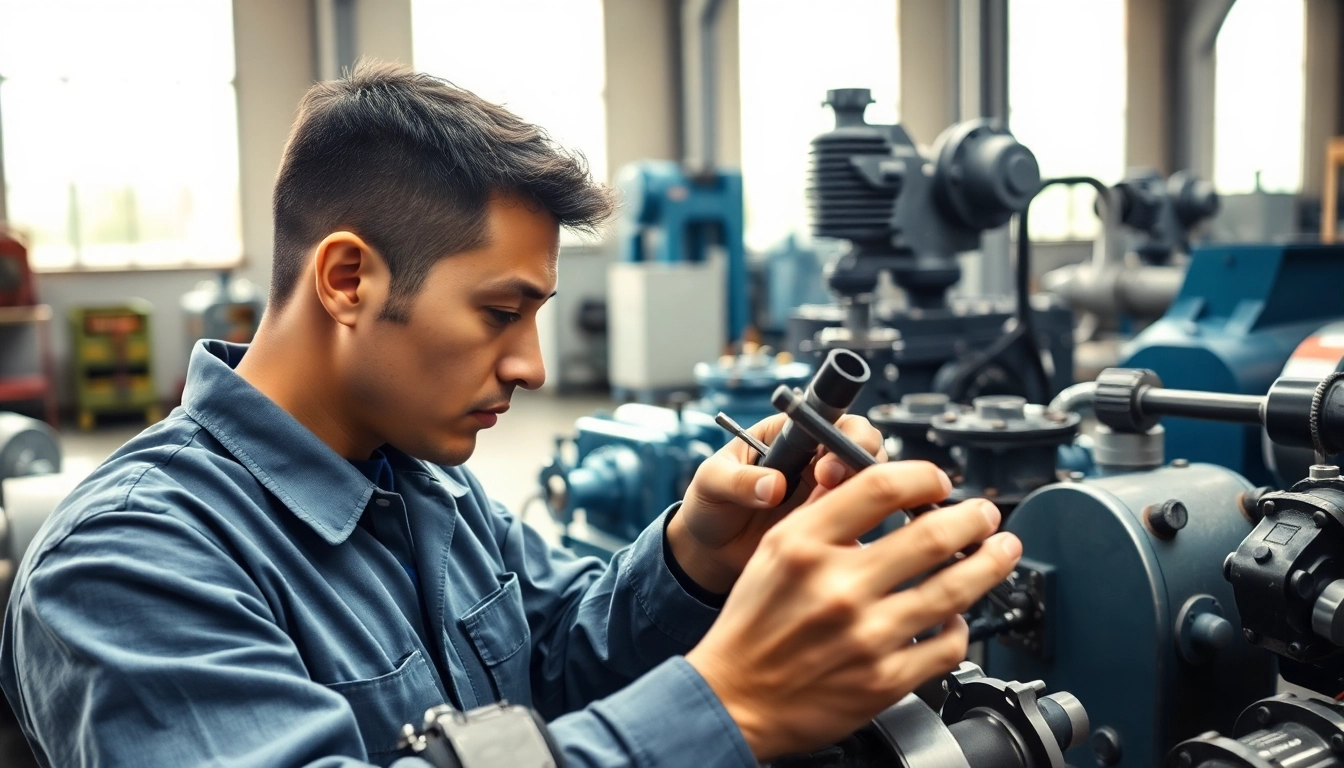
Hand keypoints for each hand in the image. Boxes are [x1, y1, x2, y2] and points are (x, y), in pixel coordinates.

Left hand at [668, 412, 885, 593]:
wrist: (711, 551)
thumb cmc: (708, 505)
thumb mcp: (711, 483)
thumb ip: (739, 480)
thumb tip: (773, 486)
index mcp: (787, 434)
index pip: (828, 417)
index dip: (839, 434)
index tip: (824, 467)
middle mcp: (814, 456)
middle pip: (859, 442)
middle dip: (859, 459)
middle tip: (831, 484)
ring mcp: (825, 489)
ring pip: (867, 478)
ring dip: (861, 491)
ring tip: (827, 513)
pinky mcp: (831, 519)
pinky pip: (860, 514)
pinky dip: (859, 521)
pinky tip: (838, 535)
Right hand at [684, 462, 1020, 761]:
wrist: (734, 698)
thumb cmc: (752, 625)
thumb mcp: (772, 551)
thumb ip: (819, 513)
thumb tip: (861, 476)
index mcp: (804, 545)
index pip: (881, 487)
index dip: (925, 477)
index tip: (939, 482)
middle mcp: (837, 587)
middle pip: (933, 535)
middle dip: (974, 518)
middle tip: (985, 515)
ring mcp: (866, 636)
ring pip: (954, 589)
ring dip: (990, 564)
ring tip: (1002, 551)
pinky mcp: (885, 680)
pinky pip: (947, 646)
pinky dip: (961, 626)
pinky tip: (958, 614)